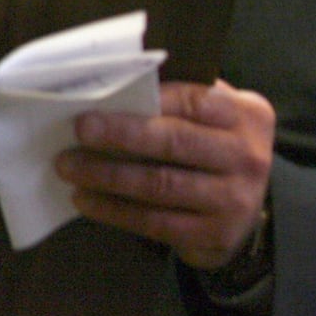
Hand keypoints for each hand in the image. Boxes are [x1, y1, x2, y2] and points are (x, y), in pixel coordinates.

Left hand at [55, 78, 274, 269]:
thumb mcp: (209, 114)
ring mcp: (234, 199)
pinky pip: (154, 222)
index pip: (195, 100)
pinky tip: (84, 198)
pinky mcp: (214, 235)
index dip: (149, 98)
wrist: (242, 207)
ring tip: (68, 165)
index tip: (106, 95)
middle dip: (121, 134)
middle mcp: (248, 156)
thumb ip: (174, 95)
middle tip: (80, 129)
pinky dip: (113, 210)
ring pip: (160, 185)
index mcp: (246, 115)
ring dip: (107, 175)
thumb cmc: (209, 144)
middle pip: (175, 142)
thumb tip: (110, 80)